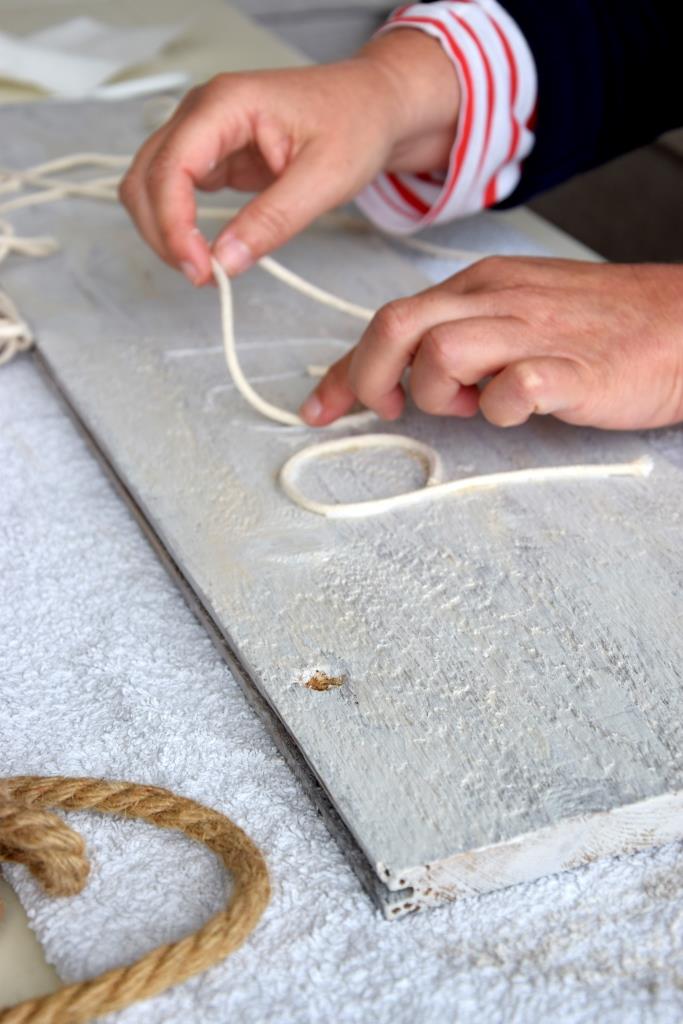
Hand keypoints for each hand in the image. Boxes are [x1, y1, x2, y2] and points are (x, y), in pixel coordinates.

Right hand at [118, 30, 458, 284]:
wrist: (371, 106)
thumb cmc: (355, 124)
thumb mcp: (325, 179)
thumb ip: (272, 221)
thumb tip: (225, 262)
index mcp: (226, 104)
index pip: (171, 167)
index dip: (173, 224)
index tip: (199, 269)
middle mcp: (202, 112)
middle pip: (146, 178)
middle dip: (163, 233)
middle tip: (203, 276)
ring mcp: (202, 133)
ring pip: (150, 187)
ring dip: (166, 232)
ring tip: (206, 268)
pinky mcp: (210, 155)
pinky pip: (174, 193)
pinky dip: (181, 226)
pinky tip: (209, 250)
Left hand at [300, 258, 682, 430]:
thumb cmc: (603, 326)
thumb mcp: (518, 316)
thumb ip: (462, 336)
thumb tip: (408, 375)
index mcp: (482, 286)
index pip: (391, 317)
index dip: (347, 367)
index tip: (323, 405)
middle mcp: (499, 300)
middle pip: (398, 323)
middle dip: (368, 376)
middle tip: (385, 410)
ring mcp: (534, 332)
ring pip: (440, 349)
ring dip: (436, 392)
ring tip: (473, 405)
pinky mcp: (572, 371)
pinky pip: (514, 386)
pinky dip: (501, 407)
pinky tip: (517, 409)